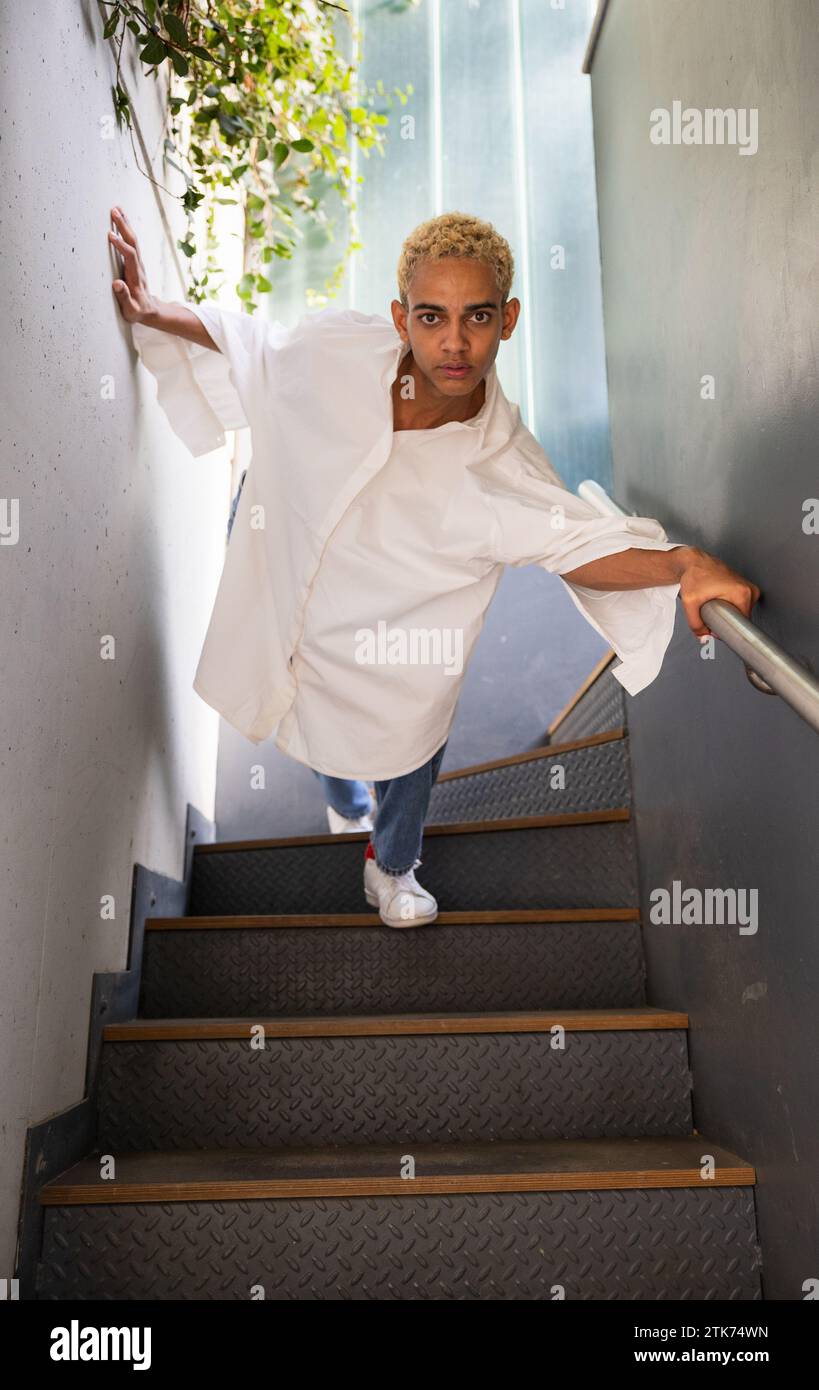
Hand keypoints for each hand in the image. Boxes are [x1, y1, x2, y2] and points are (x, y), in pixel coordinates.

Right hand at [108, 206, 157, 322]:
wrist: (150, 310)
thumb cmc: (138, 311)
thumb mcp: (131, 310)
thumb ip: (124, 298)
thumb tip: (117, 283)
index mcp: (136, 277)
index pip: (130, 257)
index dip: (121, 246)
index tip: (110, 235)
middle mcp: (138, 267)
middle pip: (133, 243)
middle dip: (124, 227)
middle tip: (114, 211)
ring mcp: (137, 263)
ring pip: (133, 240)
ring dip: (125, 224)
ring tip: (116, 209)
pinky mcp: (134, 261)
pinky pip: (130, 242)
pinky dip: (125, 230)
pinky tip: (119, 220)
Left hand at [678, 547, 760, 638]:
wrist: (693, 561)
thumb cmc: (695, 575)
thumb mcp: (690, 603)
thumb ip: (695, 624)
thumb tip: (703, 637)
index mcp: (742, 593)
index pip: (742, 622)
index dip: (728, 628)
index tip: (718, 627)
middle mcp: (749, 589)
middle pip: (741, 617)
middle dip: (726, 620)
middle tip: (712, 612)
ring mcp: (747, 586)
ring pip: (741, 611)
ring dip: (728, 613)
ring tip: (714, 604)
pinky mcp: (743, 585)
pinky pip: (740, 603)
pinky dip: (729, 606)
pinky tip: (718, 601)